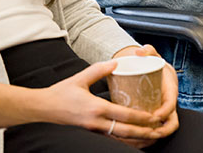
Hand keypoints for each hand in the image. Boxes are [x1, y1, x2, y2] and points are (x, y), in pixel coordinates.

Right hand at [37, 61, 168, 143]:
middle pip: (125, 132)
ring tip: (151, 137)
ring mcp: (94, 130)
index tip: (154, 116)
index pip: (124, 115)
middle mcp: (96, 122)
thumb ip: (99, 70)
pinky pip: (112, 138)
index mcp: (96, 108)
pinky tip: (134, 138)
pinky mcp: (92, 132)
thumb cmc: (62, 92)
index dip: (141, 118)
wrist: (44, 108)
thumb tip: (116, 62)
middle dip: (144, 133)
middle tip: (159, 131)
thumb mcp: (81, 77)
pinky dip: (125, 140)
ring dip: (136, 139)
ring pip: (120, 139)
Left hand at [111, 45, 179, 146]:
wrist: (155, 67)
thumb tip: (139, 51)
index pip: (171, 104)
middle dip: (162, 130)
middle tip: (149, 134)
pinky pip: (158, 128)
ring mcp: (163, 109)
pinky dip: (151, 136)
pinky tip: (139, 140)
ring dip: (155, 136)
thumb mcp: (152, 54)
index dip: (164, 112)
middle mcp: (169, 102)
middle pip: (171, 121)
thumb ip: (148, 50)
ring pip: (164, 128)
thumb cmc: (153, 62)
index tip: (154, 116)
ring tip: (142, 141)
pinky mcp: (157, 114)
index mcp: (170, 89)